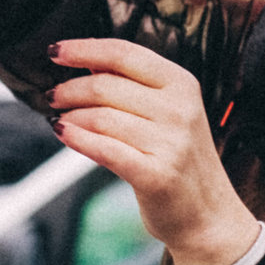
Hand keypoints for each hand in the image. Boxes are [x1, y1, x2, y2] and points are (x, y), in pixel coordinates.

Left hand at [48, 37, 260, 264]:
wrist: (210, 216)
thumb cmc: (182, 161)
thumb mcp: (170, 113)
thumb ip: (133, 86)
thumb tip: (87, 63)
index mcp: (182, 84)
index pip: (124, 53)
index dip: (84, 49)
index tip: (56, 52)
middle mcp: (179, 109)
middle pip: (106, 85)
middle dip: (70, 89)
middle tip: (54, 96)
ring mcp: (170, 143)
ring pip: (101, 117)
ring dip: (71, 117)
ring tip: (61, 121)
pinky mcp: (156, 175)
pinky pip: (105, 149)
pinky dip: (77, 139)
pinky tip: (64, 134)